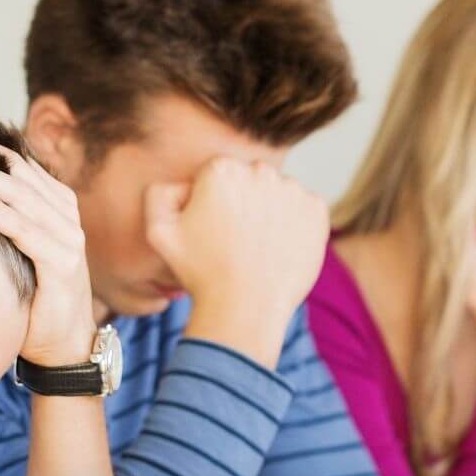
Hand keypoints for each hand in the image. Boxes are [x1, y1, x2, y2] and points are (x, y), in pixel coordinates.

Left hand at [0, 122, 96, 367]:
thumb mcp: (19, 246)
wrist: (64, 343)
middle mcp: (64, 211)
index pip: (12, 156)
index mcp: (55, 201)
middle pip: (13, 165)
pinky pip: (21, 228)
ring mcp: (66, 235)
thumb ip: (4, 215)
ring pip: (16, 191)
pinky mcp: (60, 261)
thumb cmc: (34, 294)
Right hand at [144, 157, 328, 320]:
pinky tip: (278, 249)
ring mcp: (292, 190)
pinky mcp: (317, 210)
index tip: (212, 230)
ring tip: (257, 247)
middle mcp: (260, 170)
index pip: (217, 175)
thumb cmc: (200, 272)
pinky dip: (294, 225)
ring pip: (277, 194)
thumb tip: (183, 184)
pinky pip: (303, 210)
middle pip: (249, 180)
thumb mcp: (159, 232)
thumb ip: (159, 194)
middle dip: (242, 203)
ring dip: (269, 213)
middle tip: (234, 241)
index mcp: (221, 169)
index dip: (211, 204)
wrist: (245, 307)